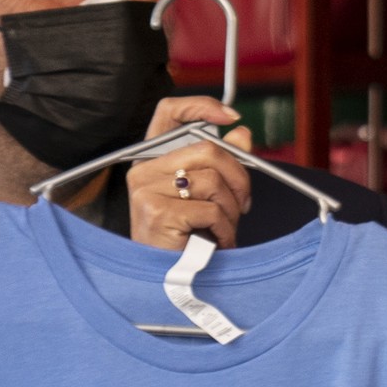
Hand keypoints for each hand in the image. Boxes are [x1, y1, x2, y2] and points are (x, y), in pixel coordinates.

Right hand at [127, 96, 252, 249]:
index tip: (231, 117)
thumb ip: (222, 162)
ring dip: (231, 210)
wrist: (165, 280)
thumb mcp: (207, 195)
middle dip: (239, 177)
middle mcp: (143, 171)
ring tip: (224, 229)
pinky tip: (217, 241)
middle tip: (243, 203)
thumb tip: (242, 133)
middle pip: (207, 149)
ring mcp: (146, 190)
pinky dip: (224, 228)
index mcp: (152, 159)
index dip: (201, 106)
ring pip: (213, 181)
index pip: (169, 111)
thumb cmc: (184, 238)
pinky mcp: (157, 212)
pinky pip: (210, 209)